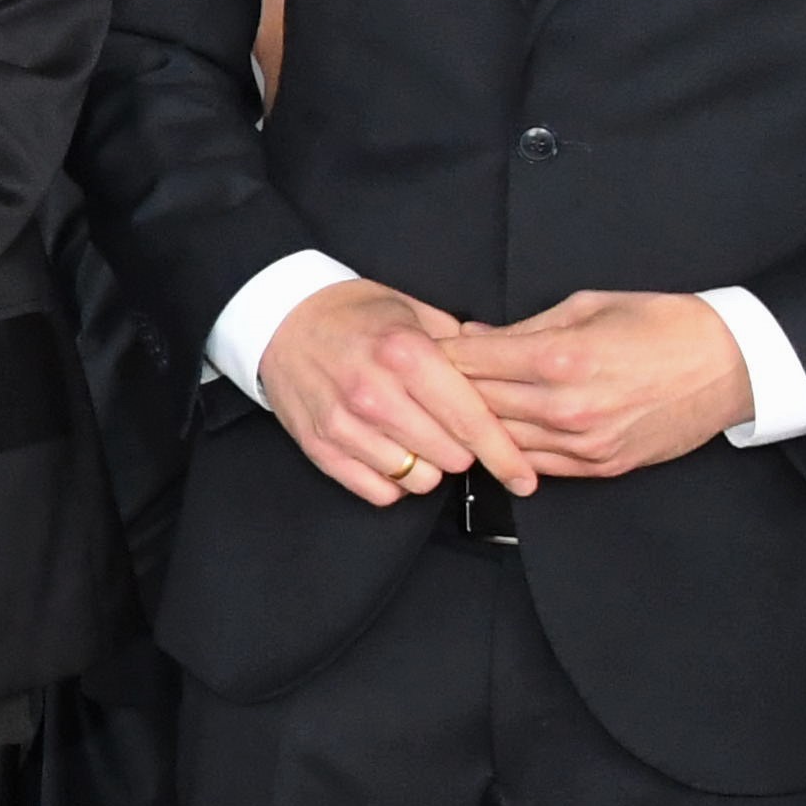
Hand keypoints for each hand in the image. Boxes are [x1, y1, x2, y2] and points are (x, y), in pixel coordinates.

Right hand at [253, 277, 534, 506]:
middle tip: (450, 431)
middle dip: (462, 450)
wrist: (281, 319)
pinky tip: (390, 453)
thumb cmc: (357, 316)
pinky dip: (393, 481)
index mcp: (406, 353)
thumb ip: (466, 348)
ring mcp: (344, 424)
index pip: (471, 420)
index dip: (505, 454)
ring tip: (417, 441)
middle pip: (450, 456)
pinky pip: (379, 492)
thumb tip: (515, 377)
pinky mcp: (321, 447)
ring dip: (427, 467)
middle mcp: (375, 393)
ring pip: (416, 479)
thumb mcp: (415, 312)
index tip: (525, 477)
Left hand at [439, 291, 753, 481]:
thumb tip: (471, 335)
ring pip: (501, 442)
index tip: (414, 352)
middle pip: (477, 406)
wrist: (731, 365)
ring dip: (471, 429)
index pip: (472, 363)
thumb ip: (523, 327)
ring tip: (444, 416)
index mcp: (559, 358)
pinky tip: (492, 438)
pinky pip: (536, 465)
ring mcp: (584, 443)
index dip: (437, 357)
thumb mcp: (587, 306)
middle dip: (443, 394)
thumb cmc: (661, 323)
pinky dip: (510, 450)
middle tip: (415, 385)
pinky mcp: (601, 466)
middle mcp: (566, 407)